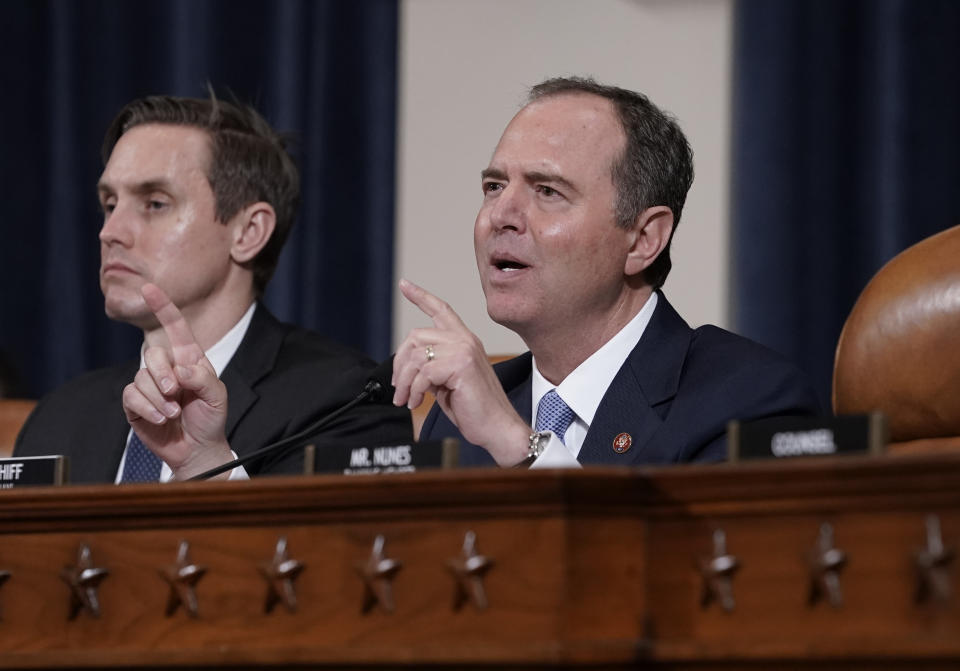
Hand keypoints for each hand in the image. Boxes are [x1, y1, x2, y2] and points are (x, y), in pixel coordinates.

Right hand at [121, 283, 232, 479]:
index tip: (150, 288)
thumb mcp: (217, 397)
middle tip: (175, 393)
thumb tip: (180, 369)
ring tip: (173, 413)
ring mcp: (150, 385)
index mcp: (189, 359)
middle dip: (162, 374)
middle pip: (152, 354)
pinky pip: (131, 397)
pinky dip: (147, 409)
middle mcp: (167, 368)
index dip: (163, 307)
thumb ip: (203, 379)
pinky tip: (160, 419)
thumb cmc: (210, 419)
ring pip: (141, 377)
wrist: (197, 449)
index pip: (175, 328)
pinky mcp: (136, 403)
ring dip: (158, 398)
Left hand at [392, 279, 529, 465]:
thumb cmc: (475, 409)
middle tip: (398, 387)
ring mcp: (464, 350)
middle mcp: (465, 340)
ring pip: (416, 355)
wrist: (498, 428)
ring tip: (407, 400)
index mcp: (464, 341)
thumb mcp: (447, 383)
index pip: (441, 310)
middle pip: (416, 336)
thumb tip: (409, 368)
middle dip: (399, 364)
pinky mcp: (461, 364)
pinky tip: (417, 402)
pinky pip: (423, 373)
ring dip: (404, 381)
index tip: (404, 285)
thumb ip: (432, 368)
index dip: (421, 296)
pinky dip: (415, 390)